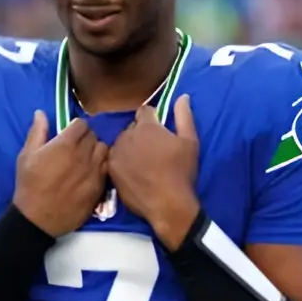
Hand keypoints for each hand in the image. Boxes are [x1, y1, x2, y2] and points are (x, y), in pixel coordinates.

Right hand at [12, 111, 109, 237]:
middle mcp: (84, 155)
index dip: (75, 127)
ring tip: (85, 159)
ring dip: (95, 151)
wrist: (37, 219)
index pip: (82, 124)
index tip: (69, 134)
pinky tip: (89, 173)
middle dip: (85, 138)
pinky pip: (106, 168)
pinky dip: (100, 166)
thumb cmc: (29, 185)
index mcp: (66, 144)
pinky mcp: (99, 187)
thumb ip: (37, 131)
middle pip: (93, 136)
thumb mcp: (27, 156)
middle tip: (75, 147)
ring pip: (103, 150)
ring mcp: (94, 171)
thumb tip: (41, 112)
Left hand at [106, 97, 200, 248]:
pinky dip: (122, 161)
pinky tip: (133, 172)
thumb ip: (184, 115)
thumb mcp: (190, 141)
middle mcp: (127, 136)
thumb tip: (182, 96)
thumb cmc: (181, 171)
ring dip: (130, 146)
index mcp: (146, 126)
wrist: (168, 204)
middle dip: (141, 133)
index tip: (161, 131)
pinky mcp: (111, 171)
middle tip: (153, 149)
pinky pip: (115, 158)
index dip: (153, 119)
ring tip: (143, 162)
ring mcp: (116, 154)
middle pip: (132, 127)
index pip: (144, 111)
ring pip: (122, 142)